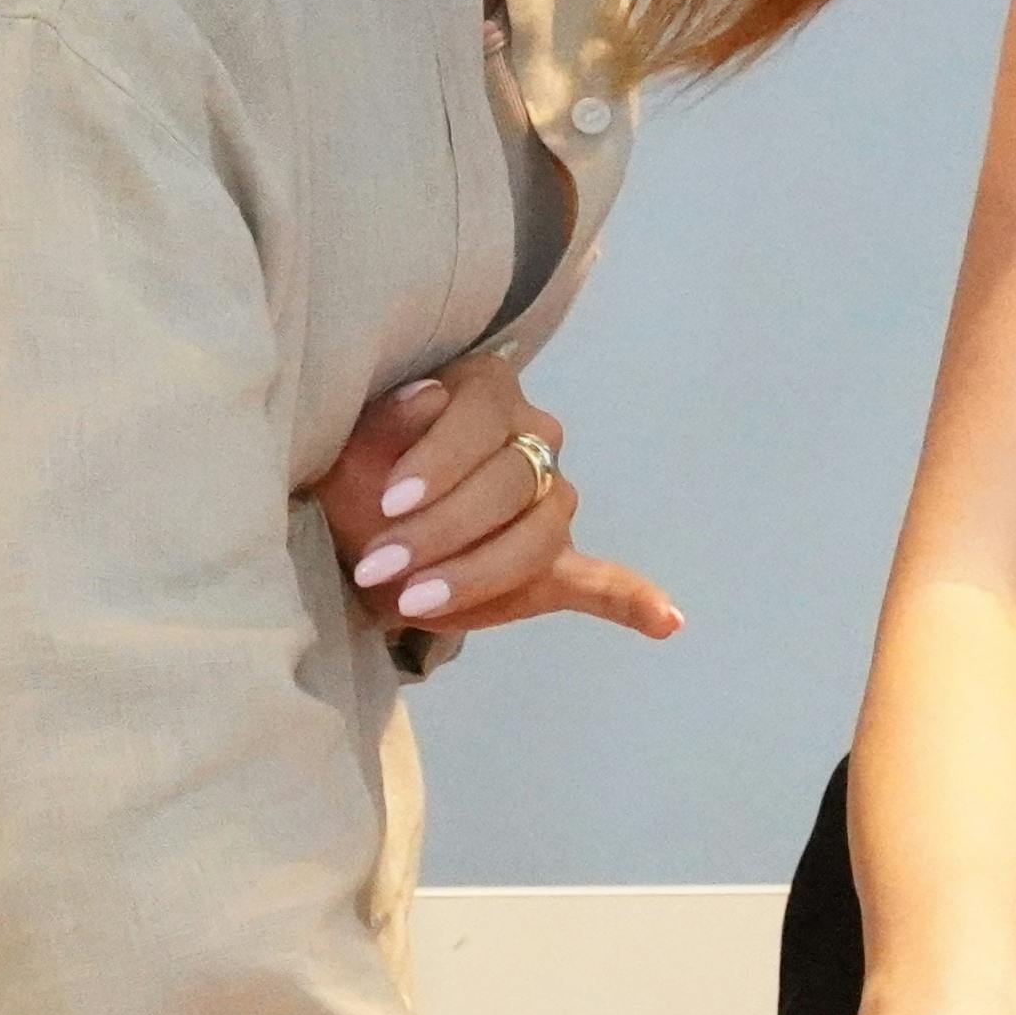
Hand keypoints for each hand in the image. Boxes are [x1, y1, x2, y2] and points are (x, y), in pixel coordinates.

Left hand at [317, 365, 680, 645]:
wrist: (348, 534)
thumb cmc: (352, 477)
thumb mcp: (350, 443)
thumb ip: (389, 421)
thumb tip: (431, 395)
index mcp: (486, 392)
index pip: (483, 419)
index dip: (441, 462)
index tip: (388, 502)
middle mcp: (532, 438)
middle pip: (513, 481)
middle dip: (443, 529)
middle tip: (379, 565)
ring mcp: (549, 503)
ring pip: (537, 535)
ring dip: (478, 572)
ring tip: (417, 602)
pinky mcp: (551, 564)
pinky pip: (601, 582)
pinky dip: (632, 602)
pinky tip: (667, 622)